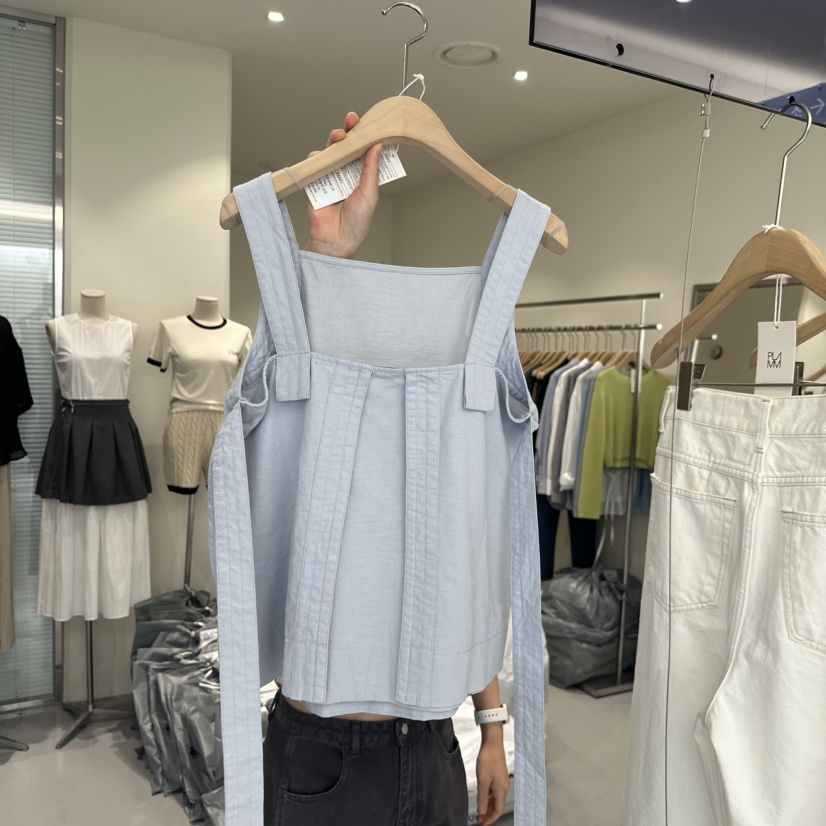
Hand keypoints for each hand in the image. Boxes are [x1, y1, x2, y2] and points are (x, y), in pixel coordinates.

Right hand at [304, 112, 381, 259]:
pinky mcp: (316, 181)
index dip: (366, 137)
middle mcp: (347, 175)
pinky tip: (324, 156)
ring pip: (331, 151)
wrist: (336, 240)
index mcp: (363, 177)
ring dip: (334, 141)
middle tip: (351, 122)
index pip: (365, 151)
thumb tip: (378, 145)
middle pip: (347, 147)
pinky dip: (318, 157)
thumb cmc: (357, 222)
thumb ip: (371, 169)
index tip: (368, 123)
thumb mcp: (369, 193)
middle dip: (349, 132)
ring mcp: (331, 177)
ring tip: (339, 137)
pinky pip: (315, 163)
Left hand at [475, 731, 508, 824]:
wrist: (492, 743)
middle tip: (479, 818)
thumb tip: (482, 811)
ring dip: (487, 805)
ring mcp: (501, 781)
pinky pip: (494, 790)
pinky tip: (482, 796)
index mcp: (502, 790)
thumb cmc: (489, 759)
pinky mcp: (498, 775)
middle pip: (497, 805)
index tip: (483, 823)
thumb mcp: (483, 780)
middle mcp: (503, 787)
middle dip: (488, 813)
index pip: (498, 810)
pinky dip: (488, 796)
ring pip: (495, 798)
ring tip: (479, 809)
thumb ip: (482, 797)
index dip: (491, 818)